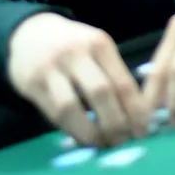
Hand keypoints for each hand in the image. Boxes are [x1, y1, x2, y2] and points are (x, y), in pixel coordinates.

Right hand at [7, 13, 146, 146]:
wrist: (31, 31)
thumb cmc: (73, 46)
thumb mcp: (96, 49)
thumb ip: (114, 75)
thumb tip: (137, 115)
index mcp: (99, 44)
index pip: (122, 82)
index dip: (135, 112)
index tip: (143, 131)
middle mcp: (76, 52)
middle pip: (101, 93)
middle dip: (115, 123)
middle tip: (122, 140)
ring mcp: (51, 67)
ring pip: (72, 107)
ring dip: (90, 132)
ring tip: (101, 143)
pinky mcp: (31, 82)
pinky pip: (53, 112)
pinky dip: (70, 129)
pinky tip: (81, 136)